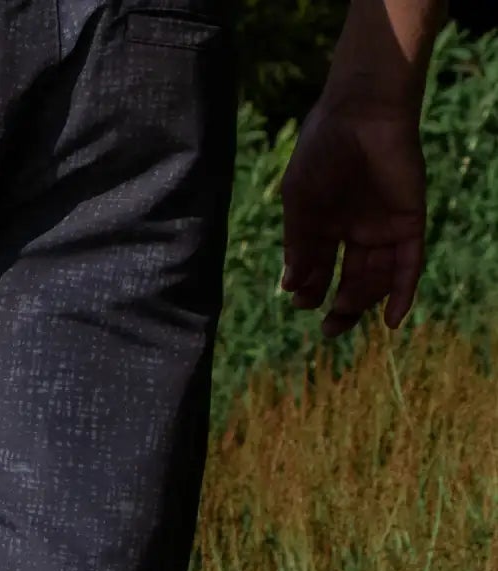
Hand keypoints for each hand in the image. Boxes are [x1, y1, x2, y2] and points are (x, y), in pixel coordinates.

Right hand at [281, 93, 426, 336]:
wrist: (360, 111)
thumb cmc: (322, 149)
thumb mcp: (298, 201)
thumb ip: (298, 243)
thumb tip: (291, 285)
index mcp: (326, 224)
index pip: (320, 269)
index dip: (311, 290)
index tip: (301, 300)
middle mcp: (355, 229)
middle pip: (351, 280)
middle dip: (340, 307)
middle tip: (330, 329)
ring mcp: (384, 225)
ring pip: (377, 277)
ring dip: (363, 301)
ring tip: (345, 312)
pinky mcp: (409, 220)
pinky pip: (409, 263)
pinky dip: (403, 292)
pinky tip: (392, 320)